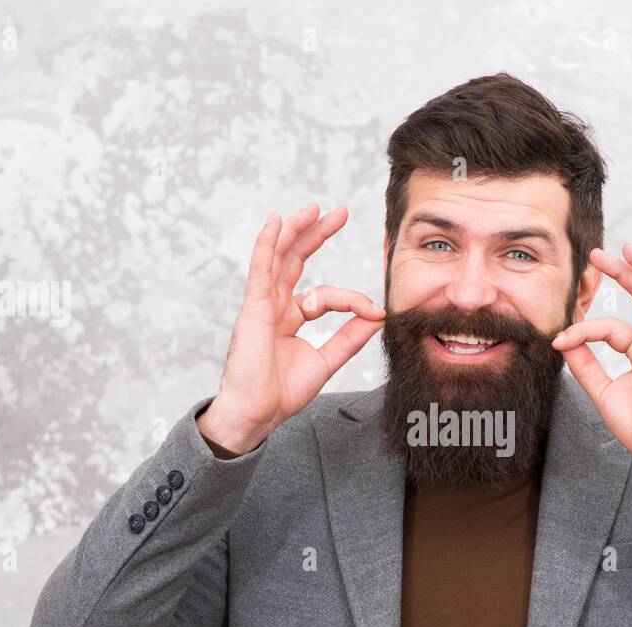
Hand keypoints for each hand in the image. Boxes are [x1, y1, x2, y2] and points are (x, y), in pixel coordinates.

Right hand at [198, 202, 385, 454]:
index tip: (375, 311)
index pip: (325, 295)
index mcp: (290, 317)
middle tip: (339, 212)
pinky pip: (260, 268)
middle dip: (317, 234)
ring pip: (279, 257)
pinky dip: (268, 243)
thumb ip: (350, 337)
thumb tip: (377, 315)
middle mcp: (275, 305)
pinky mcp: (253, 308)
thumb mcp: (327, 360)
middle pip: (296, 260)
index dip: (353, 300)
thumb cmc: (282, 393)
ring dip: (296, 230)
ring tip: (315, 207)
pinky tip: (276, 221)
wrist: (258, 413)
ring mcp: (262, 304)